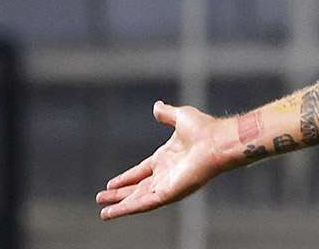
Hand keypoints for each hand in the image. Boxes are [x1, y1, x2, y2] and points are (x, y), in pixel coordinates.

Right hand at [96, 101, 228, 219]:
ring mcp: (168, 185)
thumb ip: (167, 114)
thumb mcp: (180, 117)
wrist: (217, 141)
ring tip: (103, 213)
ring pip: (138, 199)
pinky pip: (145, 204)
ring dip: (120, 206)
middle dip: (119, 194)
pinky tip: (114, 213)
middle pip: (137, 188)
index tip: (110, 183)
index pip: (141, 171)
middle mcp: (166, 173)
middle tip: (101, 199)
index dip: (125, 178)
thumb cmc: (204, 129)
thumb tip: (157, 106)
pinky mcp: (170, 193)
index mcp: (166, 158)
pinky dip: (128, 209)